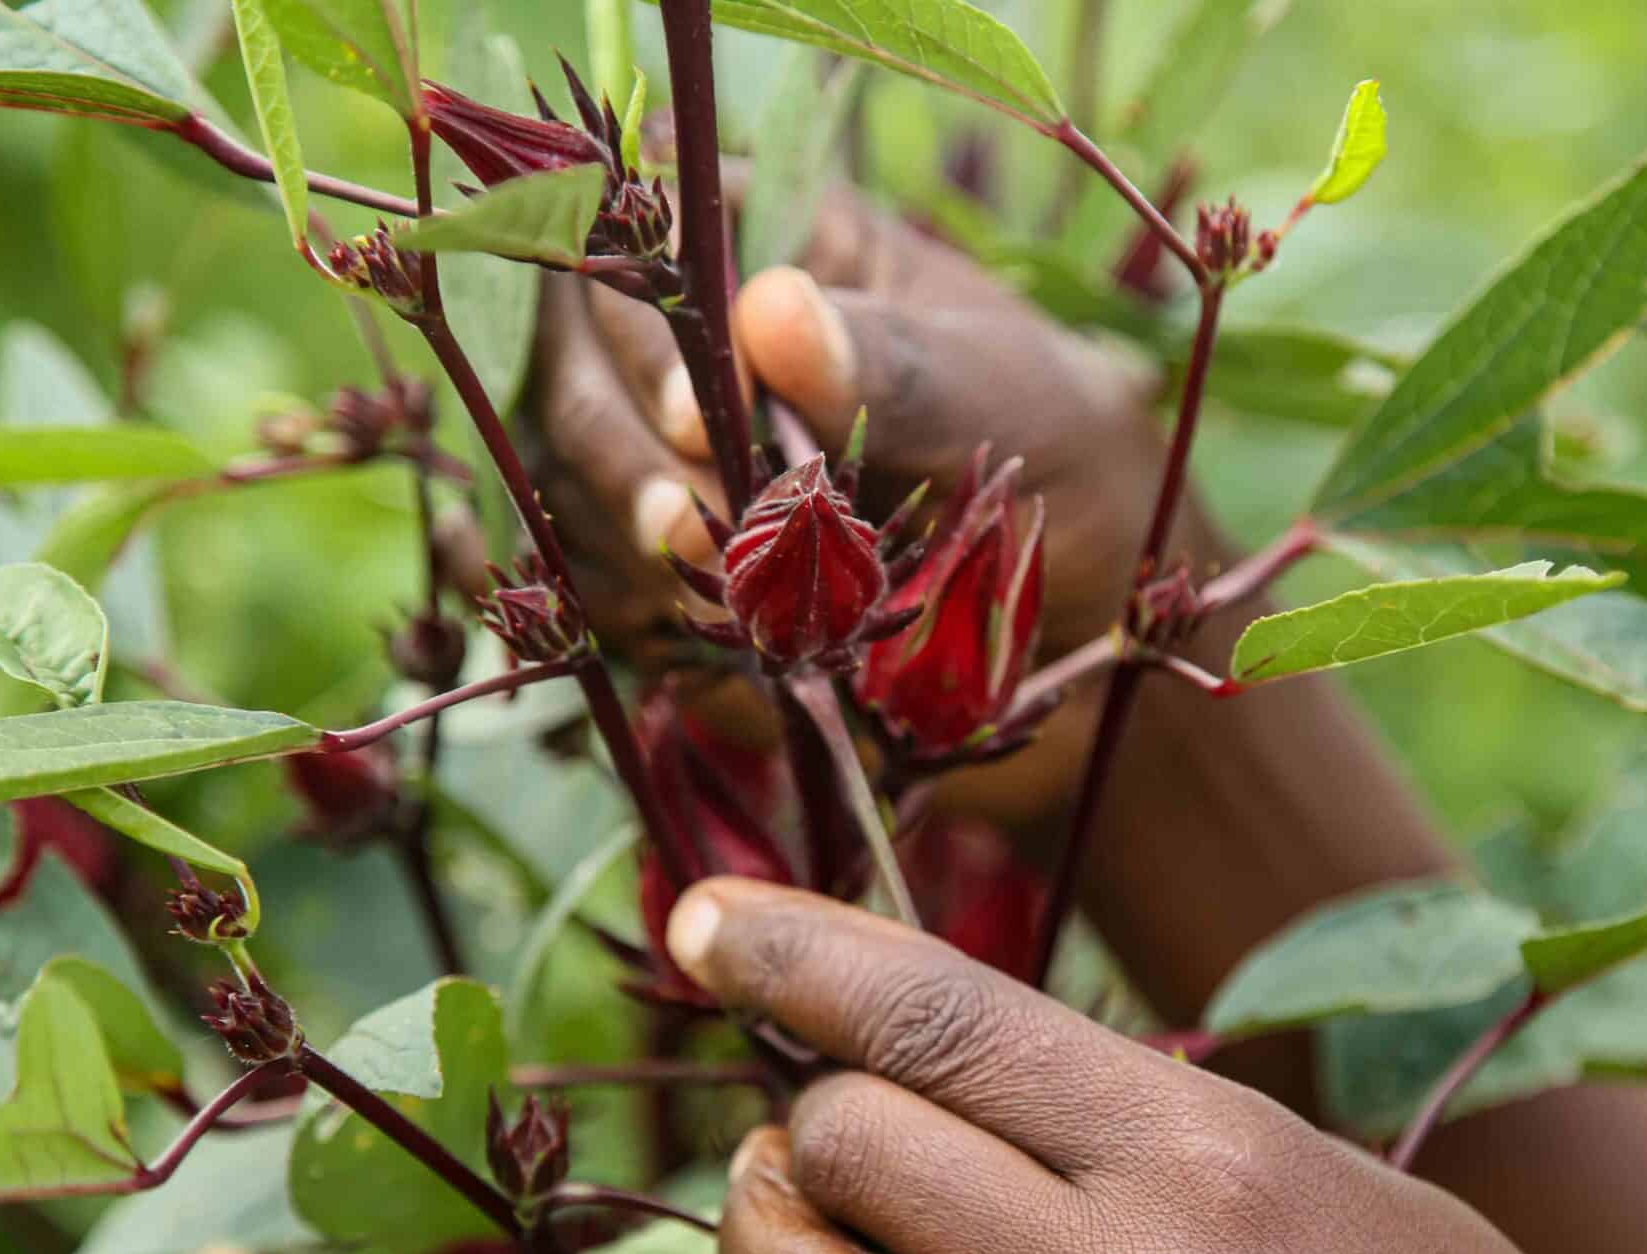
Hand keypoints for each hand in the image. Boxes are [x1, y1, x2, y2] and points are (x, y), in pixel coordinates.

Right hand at [525, 195, 1220, 817]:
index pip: (653, 228)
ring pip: (564, 462)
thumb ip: (897, 363)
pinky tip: (698, 628)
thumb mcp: (1008, 402)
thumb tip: (773, 310)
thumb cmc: (1069, 472)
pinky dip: (629, 602)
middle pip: (574, 346)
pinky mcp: (659, 560)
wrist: (1081, 633)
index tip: (696, 415)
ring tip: (716, 585)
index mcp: (788, 242)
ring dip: (625, 527)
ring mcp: (665, 446)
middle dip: (625, 442)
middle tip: (696, 524)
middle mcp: (707, 334)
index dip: (644, 311)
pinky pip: (586, 571)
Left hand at [664, 879, 1646, 1253]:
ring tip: (789, 1202)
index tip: (706, 919)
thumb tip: (949, 1067)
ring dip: (764, 1225)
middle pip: (848, 1144)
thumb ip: (1140, 1127)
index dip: (795, 954)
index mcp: (1210, 1164)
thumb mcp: (1333, 1188)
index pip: (936, 1021)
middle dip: (815, 1107)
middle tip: (836, 1111)